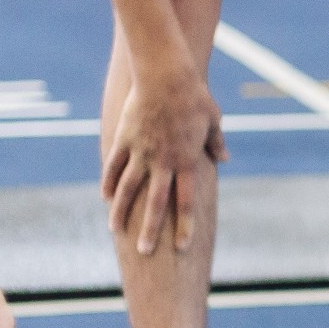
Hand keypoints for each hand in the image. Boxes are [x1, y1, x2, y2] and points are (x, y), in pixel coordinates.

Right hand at [101, 67, 225, 257]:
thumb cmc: (194, 96)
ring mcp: (141, 151)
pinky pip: (114, 166)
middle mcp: (163, 161)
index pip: (187, 201)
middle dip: (151, 230)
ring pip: (128, 189)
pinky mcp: (123, 139)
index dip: (185, 225)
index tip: (183, 247)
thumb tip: (223, 159)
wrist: (165, 75)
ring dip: (121, 212)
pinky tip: (105, 199)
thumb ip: (216, 143)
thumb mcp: (213, 120)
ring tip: (115, 231)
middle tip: (145, 252)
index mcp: (187, 161)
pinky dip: (108, 183)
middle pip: (156, 203)